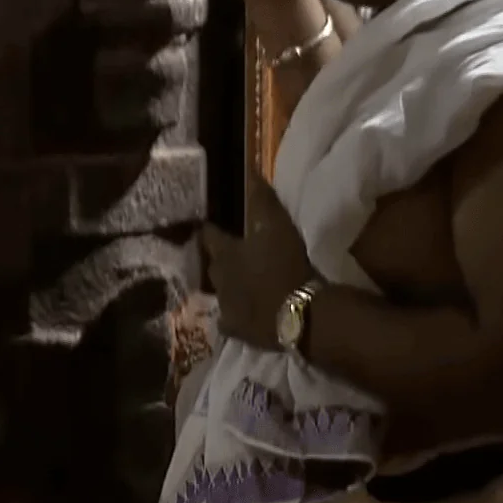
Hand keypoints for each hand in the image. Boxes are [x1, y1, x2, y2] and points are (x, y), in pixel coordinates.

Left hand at [205, 169, 318, 348]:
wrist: (296, 313)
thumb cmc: (284, 264)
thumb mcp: (276, 225)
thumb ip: (262, 199)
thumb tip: (250, 171)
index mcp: (226, 254)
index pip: (211, 236)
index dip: (209, 229)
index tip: (206, 225)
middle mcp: (220, 280)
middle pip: (214, 267)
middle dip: (217, 260)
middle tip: (224, 256)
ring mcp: (227, 308)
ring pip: (221, 294)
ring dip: (227, 288)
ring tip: (235, 284)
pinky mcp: (238, 331)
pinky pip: (230, 322)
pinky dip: (234, 317)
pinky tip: (239, 317)